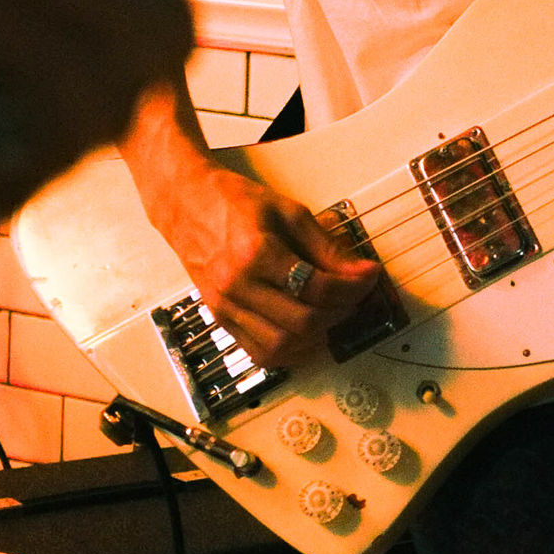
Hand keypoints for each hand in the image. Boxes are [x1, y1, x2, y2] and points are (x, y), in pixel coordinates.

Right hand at [137, 132, 375, 371]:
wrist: (185, 203)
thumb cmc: (234, 201)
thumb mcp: (289, 212)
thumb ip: (326, 246)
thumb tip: (360, 271)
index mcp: (256, 253)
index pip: (317, 287)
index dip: (353, 287)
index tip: (368, 277)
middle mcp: (238, 285)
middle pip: (303, 321)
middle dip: (340, 312)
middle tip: (354, 296)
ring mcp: (226, 306)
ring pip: (283, 345)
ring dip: (318, 337)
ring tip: (332, 314)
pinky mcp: (220, 317)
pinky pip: (259, 352)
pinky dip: (290, 351)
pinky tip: (306, 334)